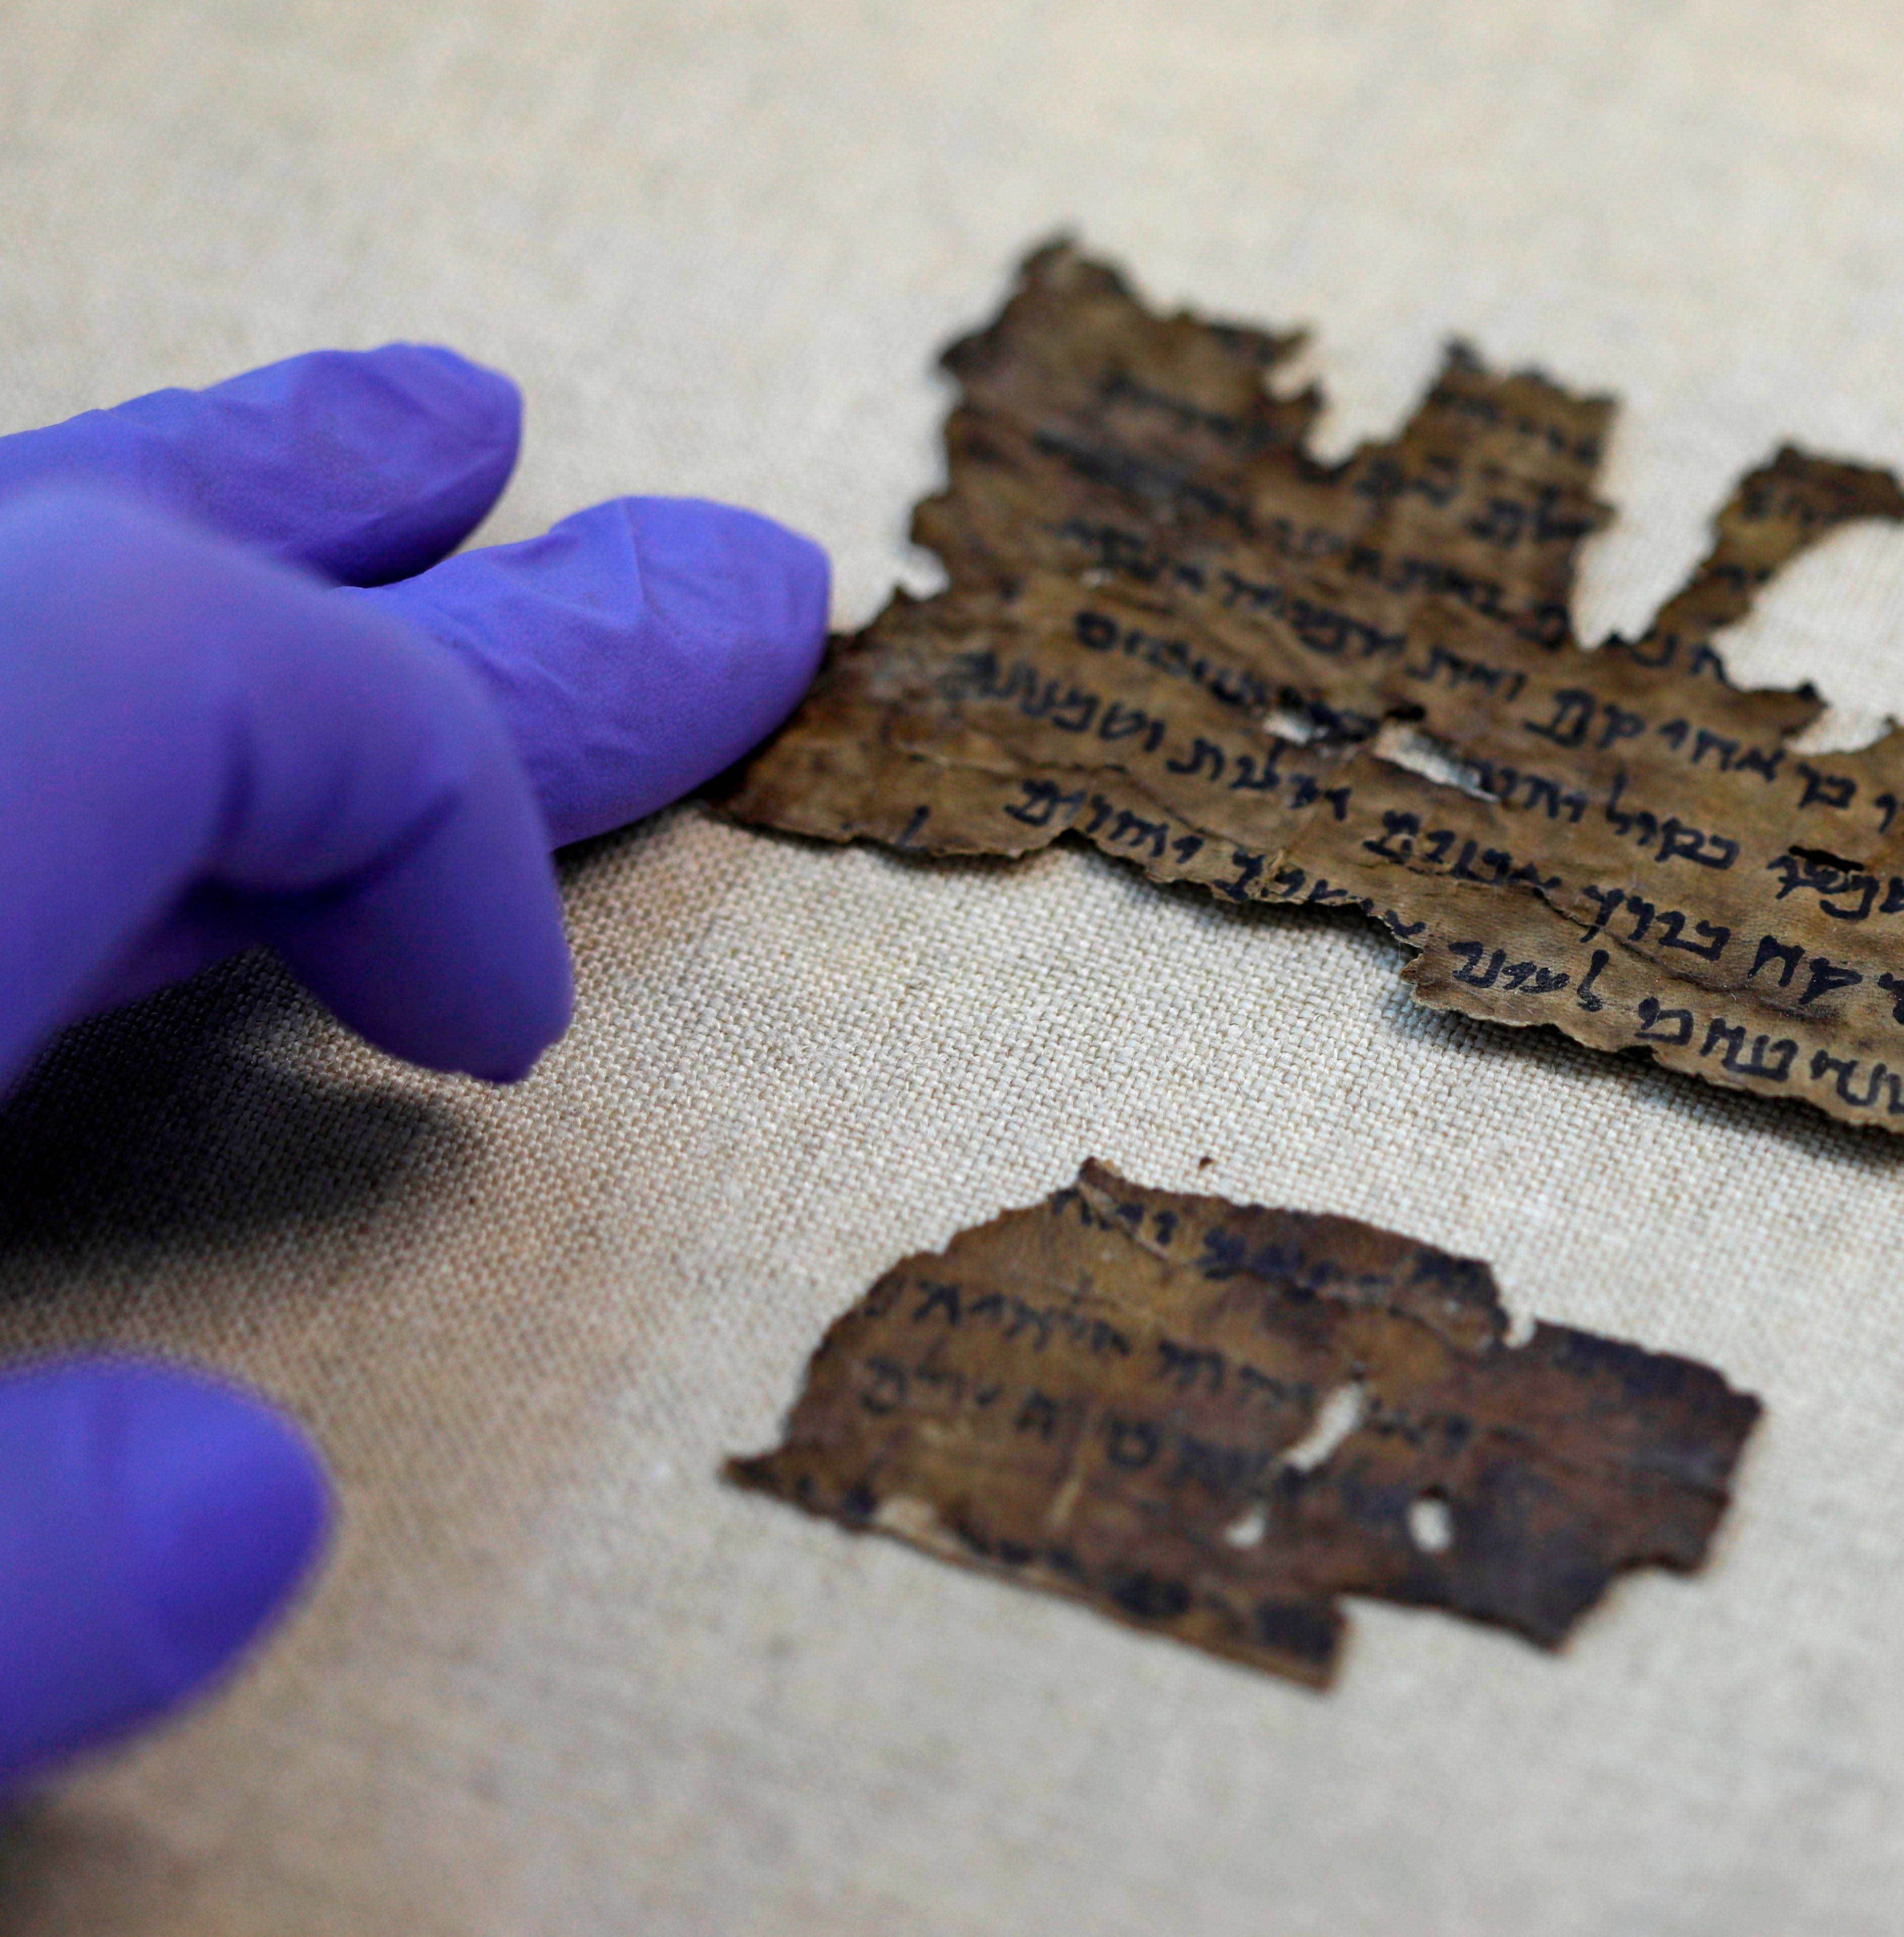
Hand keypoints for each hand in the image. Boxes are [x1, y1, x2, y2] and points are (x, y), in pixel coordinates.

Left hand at [0, 346, 827, 1788]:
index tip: (497, 1044)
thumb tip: (250, 1529)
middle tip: (695, 568)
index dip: (432, 832)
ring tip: (410, 446)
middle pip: (128, 596)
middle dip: (436, 586)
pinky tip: (120, 656)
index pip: (200, 686)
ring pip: (7, 592)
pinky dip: (71, 660)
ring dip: (230, 520)